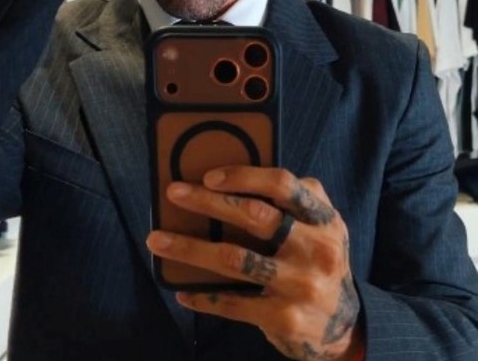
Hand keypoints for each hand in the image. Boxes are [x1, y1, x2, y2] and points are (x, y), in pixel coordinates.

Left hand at [145, 167, 362, 359]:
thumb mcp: (318, 230)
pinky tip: (182, 291)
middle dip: (207, 202)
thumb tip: (220, 182)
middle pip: (255, 217)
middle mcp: (317, 250)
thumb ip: (287, 204)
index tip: (208, 176)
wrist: (346, 326)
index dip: (244, 176)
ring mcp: (302, 285)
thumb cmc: (316, 264)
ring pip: (234, 259)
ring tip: (157, 240)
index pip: (284, 185)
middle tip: (173, 193)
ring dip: (189, 248)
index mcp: (324, 220)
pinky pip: (233, 302)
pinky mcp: (285, 318)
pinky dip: (203, 296)